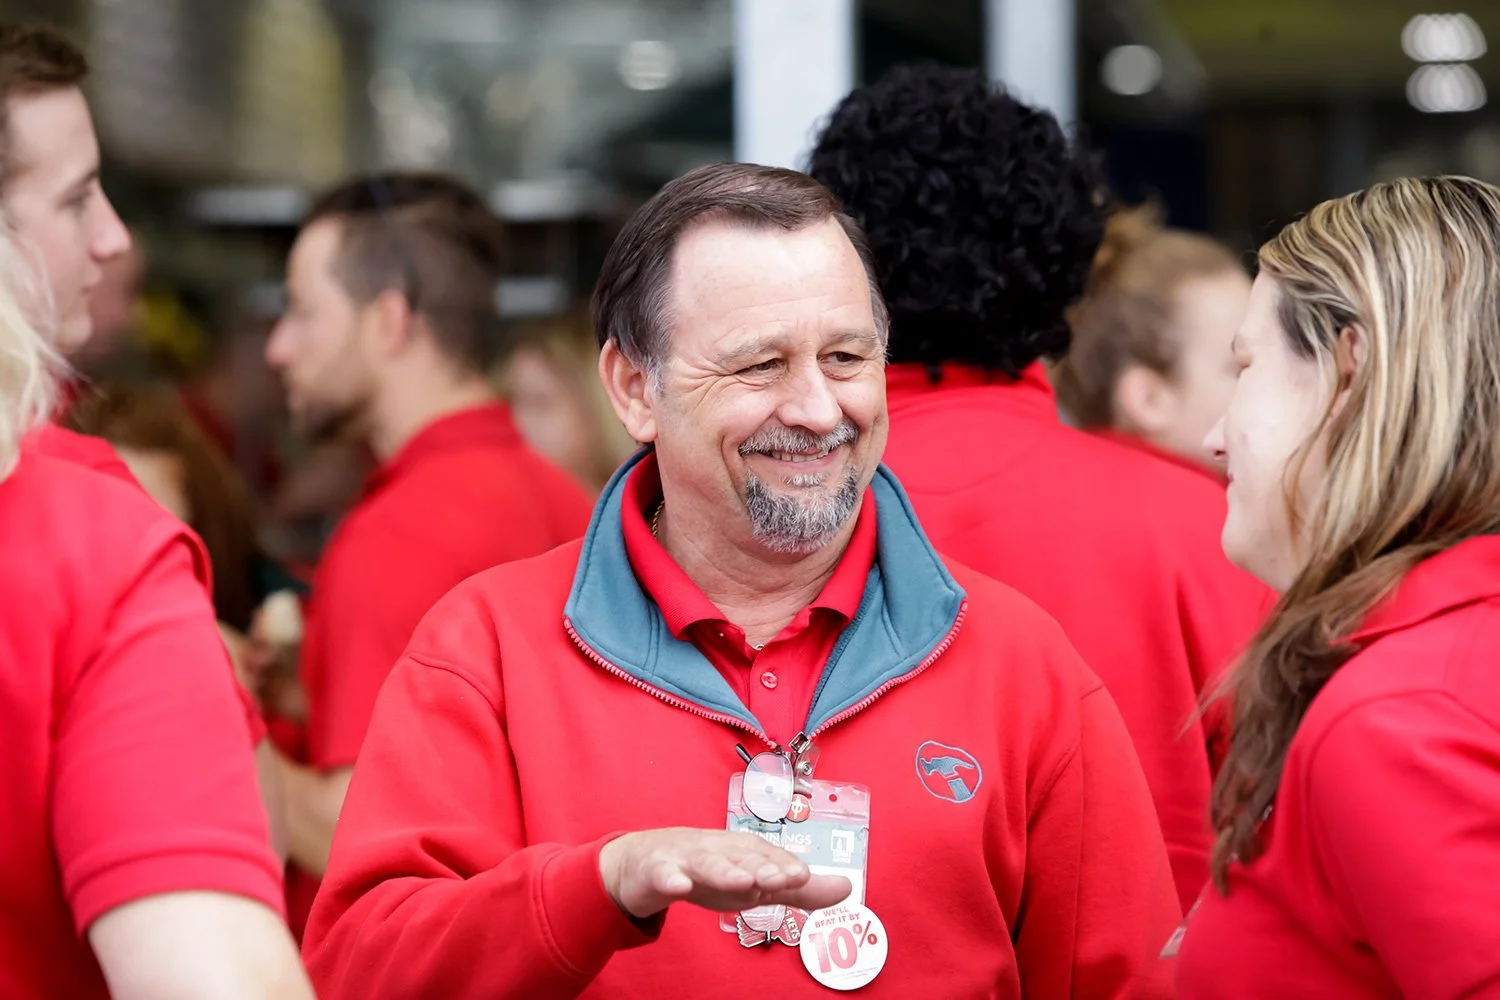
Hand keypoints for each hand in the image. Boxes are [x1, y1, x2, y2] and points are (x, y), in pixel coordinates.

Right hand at [598, 828, 851, 919]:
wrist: (643, 863)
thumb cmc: (707, 871)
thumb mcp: (752, 882)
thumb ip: (797, 889)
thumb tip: (848, 888)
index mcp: (742, 851)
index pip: (768, 857)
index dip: (784, 866)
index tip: (804, 875)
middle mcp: (718, 848)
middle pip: (742, 856)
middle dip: (763, 866)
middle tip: (784, 877)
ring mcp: (685, 857)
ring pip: (707, 862)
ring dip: (725, 870)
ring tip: (743, 882)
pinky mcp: (656, 869)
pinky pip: (662, 874)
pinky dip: (671, 877)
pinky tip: (679, 884)